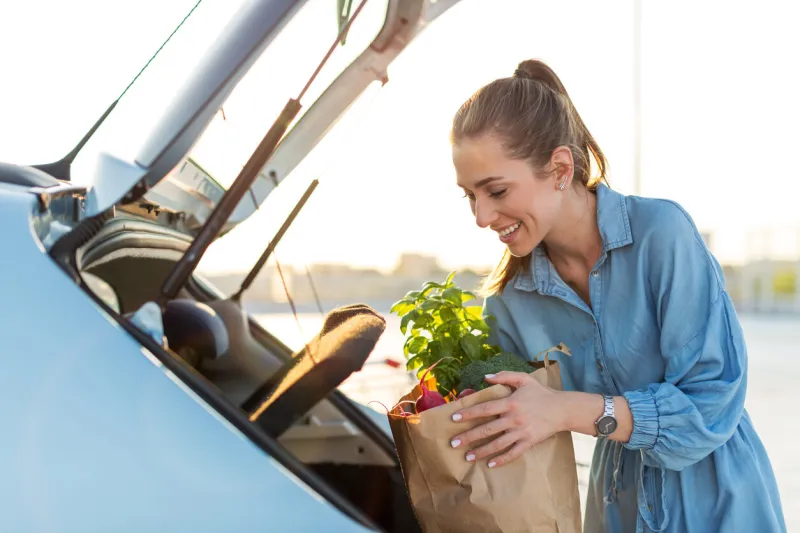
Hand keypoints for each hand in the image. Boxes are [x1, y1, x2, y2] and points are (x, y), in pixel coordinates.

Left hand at [449, 371, 564, 467]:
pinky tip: (490, 464)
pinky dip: (501, 460)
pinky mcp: (529, 442)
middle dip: (469, 437)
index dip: (468, 413)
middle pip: (487, 429)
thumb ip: (504, 376)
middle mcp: (514, 419)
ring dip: (481, 451)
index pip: (485, 409)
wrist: (562, 409)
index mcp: (510, 403)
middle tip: (453, 443)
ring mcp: (521, 432)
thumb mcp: (524, 379)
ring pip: (497, 444)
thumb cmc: (541, 393)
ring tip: (467, 457)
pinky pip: (513, 453)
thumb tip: (485, 377)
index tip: (453, 418)